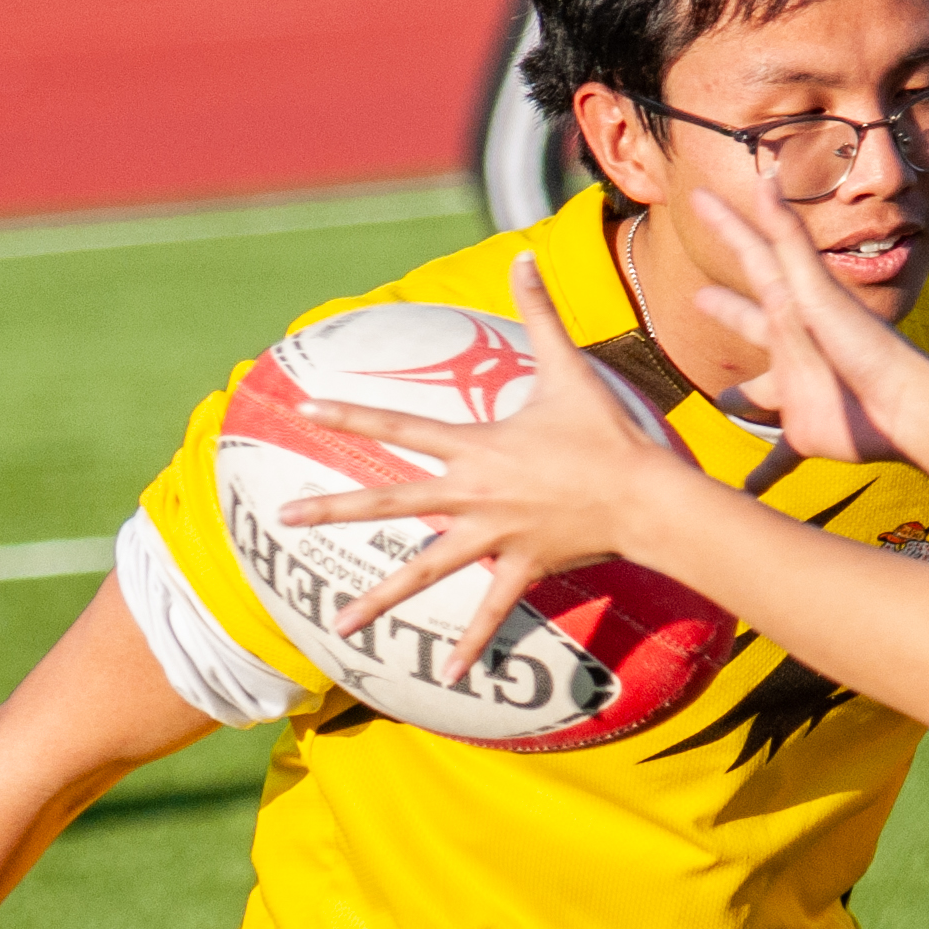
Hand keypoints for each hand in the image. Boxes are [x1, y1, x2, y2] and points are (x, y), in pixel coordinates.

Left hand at [280, 254, 687, 674]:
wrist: (645, 494)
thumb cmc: (605, 432)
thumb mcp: (567, 366)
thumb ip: (540, 310)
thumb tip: (523, 252)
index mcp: (473, 446)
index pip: (397, 423)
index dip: (350, 410)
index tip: (305, 405)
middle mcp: (471, 495)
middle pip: (389, 502)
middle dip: (333, 510)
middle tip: (284, 519)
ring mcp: (493, 537)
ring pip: (423, 572)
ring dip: (380, 599)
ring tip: (340, 625)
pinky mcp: (521, 568)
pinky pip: (490, 611)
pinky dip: (472, 645)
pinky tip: (449, 676)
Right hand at [687, 188, 920, 463]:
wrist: (905, 408)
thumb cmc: (863, 348)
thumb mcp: (815, 290)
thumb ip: (788, 238)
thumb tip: (766, 178)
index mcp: (791, 306)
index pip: (752, 255)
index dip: (725, 224)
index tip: (695, 197)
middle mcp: (791, 345)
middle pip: (751, 321)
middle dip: (727, 310)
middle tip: (699, 299)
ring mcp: (799, 389)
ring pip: (760, 393)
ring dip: (741, 398)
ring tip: (722, 403)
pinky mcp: (808, 432)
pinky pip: (778, 455)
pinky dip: (762, 473)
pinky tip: (744, 493)